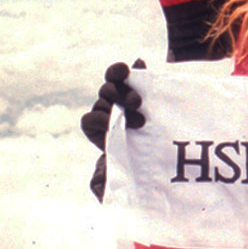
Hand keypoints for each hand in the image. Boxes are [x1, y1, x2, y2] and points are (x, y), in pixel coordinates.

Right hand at [80, 59, 146, 150]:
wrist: (141, 156)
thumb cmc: (148, 128)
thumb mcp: (152, 106)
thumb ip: (144, 84)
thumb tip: (139, 59)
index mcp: (122, 89)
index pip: (115, 74)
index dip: (117, 70)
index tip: (125, 70)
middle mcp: (108, 98)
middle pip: (109, 88)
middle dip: (124, 94)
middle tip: (139, 102)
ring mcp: (99, 112)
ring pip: (102, 103)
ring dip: (120, 112)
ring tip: (141, 122)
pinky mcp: (91, 127)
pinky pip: (90, 118)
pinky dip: (101, 120)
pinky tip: (113, 127)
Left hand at [80, 59, 146, 201]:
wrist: (159, 166)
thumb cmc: (136, 174)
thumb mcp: (118, 185)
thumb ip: (104, 184)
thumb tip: (97, 182)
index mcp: (99, 133)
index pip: (89, 120)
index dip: (99, 121)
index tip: (114, 129)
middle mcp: (108, 114)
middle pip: (103, 98)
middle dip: (118, 102)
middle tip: (138, 112)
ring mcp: (123, 101)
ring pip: (114, 86)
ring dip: (124, 89)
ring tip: (140, 101)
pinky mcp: (140, 91)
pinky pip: (133, 77)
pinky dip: (135, 70)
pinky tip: (140, 63)